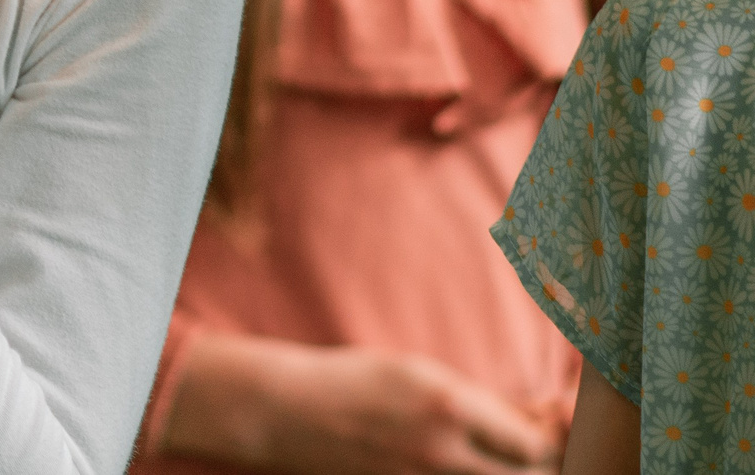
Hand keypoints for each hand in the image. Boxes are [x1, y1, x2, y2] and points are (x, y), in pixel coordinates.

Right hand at [162, 334, 566, 473]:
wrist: (284, 412)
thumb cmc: (352, 383)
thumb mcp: (416, 374)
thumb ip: (476, 402)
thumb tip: (536, 421)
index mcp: (447, 404)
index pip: (535, 444)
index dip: (554, 441)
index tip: (553, 427)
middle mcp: (440, 450)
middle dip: (541, 465)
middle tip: (533, 447)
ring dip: (508, 474)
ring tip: (498, 458)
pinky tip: (469, 470)